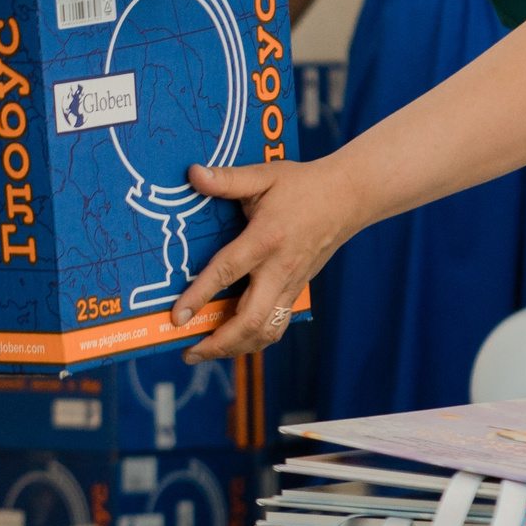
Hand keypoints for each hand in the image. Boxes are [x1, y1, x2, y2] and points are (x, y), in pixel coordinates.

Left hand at [171, 157, 359, 360]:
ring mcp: (291, 285)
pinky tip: (236, 341)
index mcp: (265, 239)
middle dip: (218, 342)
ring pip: (266, 331)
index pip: (226, 273)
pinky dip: (255, 340)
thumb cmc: (303, 185)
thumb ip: (227, 179)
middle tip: (188, 351)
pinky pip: (276, 325)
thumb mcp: (264, 175)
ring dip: (236, 348)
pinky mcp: (297, 291)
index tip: (177, 317)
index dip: (199, 297)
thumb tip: (192, 174)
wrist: (348, 198)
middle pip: (249, 320)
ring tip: (207, 351)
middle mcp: (279, 269)